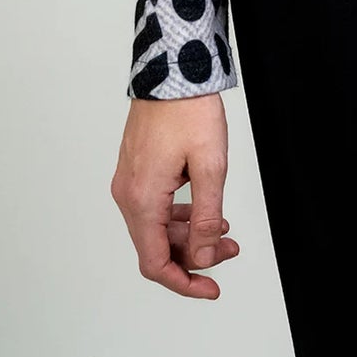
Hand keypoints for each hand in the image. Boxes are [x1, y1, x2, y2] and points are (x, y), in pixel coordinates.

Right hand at [111, 94, 239, 298]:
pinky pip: (154, 206)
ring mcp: (129, 180)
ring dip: (188, 236)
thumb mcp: (210, 166)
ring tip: (224, 233)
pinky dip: (178, 216)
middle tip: (228, 252)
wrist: (172, 69)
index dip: (184, 282)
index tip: (210, 288)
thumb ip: (207, 217)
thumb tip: (206, 256)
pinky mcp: (136, 168)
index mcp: (142, 199)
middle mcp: (128, 194)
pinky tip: (203, 211)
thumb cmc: (189, 110)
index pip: (155, 263)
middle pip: (156, 247)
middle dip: (193, 257)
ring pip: (155, 227)